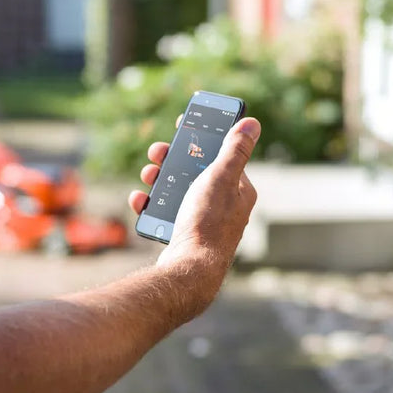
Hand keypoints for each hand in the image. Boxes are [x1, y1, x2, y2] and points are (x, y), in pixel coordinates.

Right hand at [128, 116, 260, 292]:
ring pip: (178, 190)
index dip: (202, 138)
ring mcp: (203, 221)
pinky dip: (151, 204)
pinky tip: (140, 200)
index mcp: (238, 189)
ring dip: (159, 178)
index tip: (183, 124)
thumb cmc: (208, 223)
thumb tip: (252, 124)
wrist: (189, 269)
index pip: (221, 154)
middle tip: (156, 151)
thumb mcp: (221, 178)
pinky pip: (165, 213)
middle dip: (173, 159)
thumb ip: (235, 150)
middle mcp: (224, 205)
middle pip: (196, 171)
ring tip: (148, 175)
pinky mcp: (185, 234)